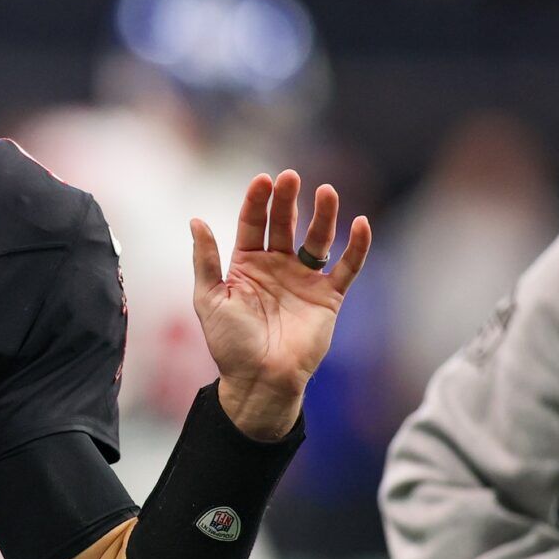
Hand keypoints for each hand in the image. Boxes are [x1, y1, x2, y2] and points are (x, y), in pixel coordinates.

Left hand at [189, 169, 372, 439]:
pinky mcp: (328, 297)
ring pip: (318, 239)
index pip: (252, 223)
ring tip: (325, 191)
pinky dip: (356, 247)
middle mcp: (277, 267)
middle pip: (285, 224)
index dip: (256, 201)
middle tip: (291, 177)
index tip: (262, 179)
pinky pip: (346, 267)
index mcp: (246, 264)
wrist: (259, 380)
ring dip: (322, 216)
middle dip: (287, 200)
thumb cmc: (230, 344)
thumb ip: (206, 260)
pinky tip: (361, 224)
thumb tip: (196, 220)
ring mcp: (304, 280)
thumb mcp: (209, 299)